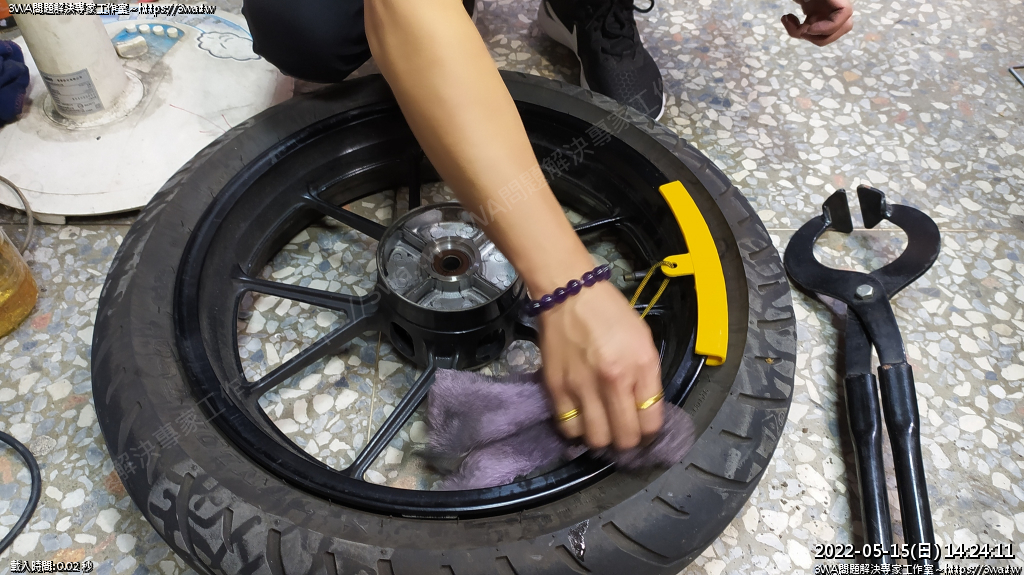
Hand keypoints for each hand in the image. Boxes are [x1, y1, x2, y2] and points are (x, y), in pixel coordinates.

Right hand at [538, 281, 663, 450]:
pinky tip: (580, 417)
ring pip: (595, 440)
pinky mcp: (556, 389)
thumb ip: (646, 378)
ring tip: (601, 425)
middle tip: (622, 429)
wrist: (569, 294)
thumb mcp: (643, 341)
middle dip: (627, 440)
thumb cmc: (611, 313)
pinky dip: (576, 429)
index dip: (649, 433)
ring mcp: (582, 387)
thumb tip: (644, 411)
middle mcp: (613, 381)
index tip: (643, 428)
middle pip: (624, 439)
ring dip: (601, 437)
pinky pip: (568, 428)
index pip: (651, 424)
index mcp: (640, 366)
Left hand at [782, 0, 853, 45]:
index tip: (809, 28)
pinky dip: (796, 30)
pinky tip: (786, 18)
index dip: (831, 26)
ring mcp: (825, 12)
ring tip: (787, 20)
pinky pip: (810, 32)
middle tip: (801, 29)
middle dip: (819, 36)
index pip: (845, 12)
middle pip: (841, 28)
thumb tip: (806, 8)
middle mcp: (834, 5)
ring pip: (825, 35)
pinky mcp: (814, 17)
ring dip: (804, 34)